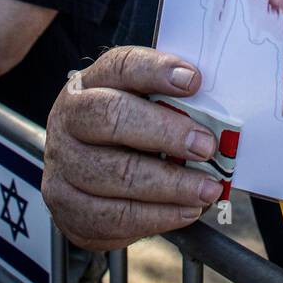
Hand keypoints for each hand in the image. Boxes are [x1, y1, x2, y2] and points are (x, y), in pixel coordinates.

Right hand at [41, 46, 226, 250]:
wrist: (84, 175)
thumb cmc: (127, 131)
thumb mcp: (145, 105)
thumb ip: (173, 103)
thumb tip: (220, 114)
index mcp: (93, 83)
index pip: (122, 66)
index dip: (157, 71)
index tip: (195, 81)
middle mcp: (70, 118)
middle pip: (112, 117)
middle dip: (165, 133)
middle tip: (206, 146)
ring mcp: (62, 163)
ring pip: (114, 174)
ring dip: (169, 185)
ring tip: (206, 189)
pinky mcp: (67, 206)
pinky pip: (112, 216)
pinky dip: (156, 217)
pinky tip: (185, 211)